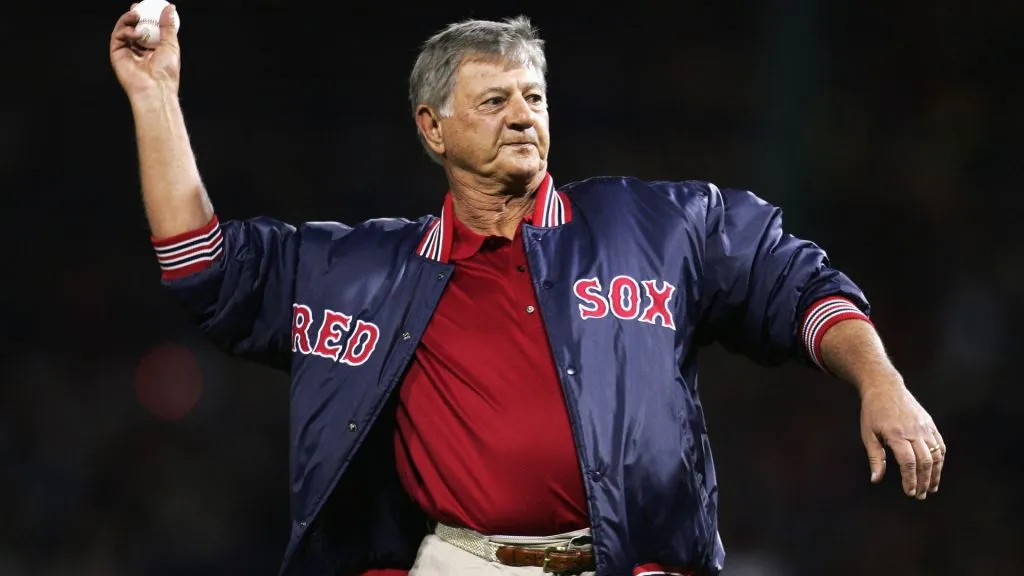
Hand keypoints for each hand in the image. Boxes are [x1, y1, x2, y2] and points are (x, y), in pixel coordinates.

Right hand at [110, 3, 180, 99]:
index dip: (147, 18)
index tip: (148, 7)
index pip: (149, 30)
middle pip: (134, 28)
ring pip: (124, 30)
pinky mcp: (117, 54)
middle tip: (137, 7)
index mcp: (154, 50)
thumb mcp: (171, 45)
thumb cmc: (166, 72)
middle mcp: (140, 51)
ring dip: (129, 20)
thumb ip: (168, 26)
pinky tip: (135, 32)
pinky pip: (118, 36)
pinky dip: (125, 30)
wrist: (155, 88)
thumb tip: (170, 8)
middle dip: (134, 16)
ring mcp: (128, 53)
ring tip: (136, 15)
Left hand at [859, 377, 945, 498]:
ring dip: (935, 474)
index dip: (910, 480)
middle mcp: (914, 431)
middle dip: (923, 481)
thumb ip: (875, 457)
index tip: (909, 492)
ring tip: (930, 488)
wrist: (885, 387)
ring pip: (936, 455)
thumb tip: (875, 479)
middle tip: (919, 495)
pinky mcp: (930, 424)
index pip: (908, 463)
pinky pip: (940, 445)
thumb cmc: (873, 412)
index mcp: (896, 434)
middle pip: (925, 462)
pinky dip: (940, 460)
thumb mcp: (868, 434)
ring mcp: (925, 427)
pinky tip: (935, 471)